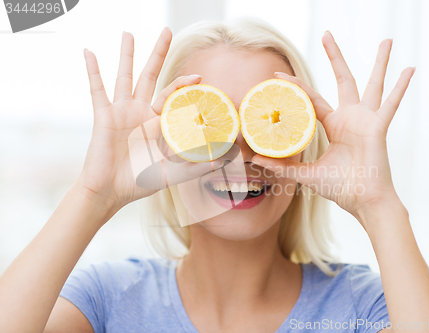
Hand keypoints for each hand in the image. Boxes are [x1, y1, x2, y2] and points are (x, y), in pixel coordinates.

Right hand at [76, 28, 217, 211]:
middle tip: (167, 30)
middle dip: (158, 53)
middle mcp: (140, 112)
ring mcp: (121, 112)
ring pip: (124, 76)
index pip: (173, 95)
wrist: (111, 192)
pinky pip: (97, 89)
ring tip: (128, 33)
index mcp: (157, 122)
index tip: (200, 77)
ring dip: (126, 54)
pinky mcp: (104, 116)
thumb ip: (198, 166)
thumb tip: (225, 160)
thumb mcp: (174, 174)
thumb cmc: (140, 182)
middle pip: (151, 75)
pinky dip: (93, 71)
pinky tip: (89, 52)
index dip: (185, 84)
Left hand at [252, 31, 414, 227]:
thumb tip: (254, 160)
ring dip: (380, 62)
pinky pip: (391, 104)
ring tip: (387, 40)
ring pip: (372, 84)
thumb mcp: (306, 174)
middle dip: (335, 57)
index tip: (279, 76)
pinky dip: (401, 87)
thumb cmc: (340, 187)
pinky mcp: (378, 128)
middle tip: (327, 34)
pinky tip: (410, 69)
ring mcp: (366, 120)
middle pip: (343, 79)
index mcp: (334, 124)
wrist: (362, 201)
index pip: (312, 99)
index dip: (297, 87)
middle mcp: (350, 117)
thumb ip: (283, 166)